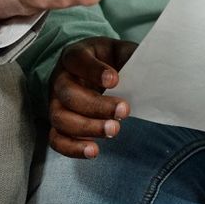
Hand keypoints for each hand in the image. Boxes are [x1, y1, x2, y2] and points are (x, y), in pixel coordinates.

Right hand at [47, 36, 137, 158]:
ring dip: (87, 128)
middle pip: (68, 93)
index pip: (77, 59)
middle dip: (96, 105)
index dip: (93, 70)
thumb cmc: (111, 63)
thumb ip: (132, 57)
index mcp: (74, 56)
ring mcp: (55, 103)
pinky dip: (73, 148)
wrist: (102, 76)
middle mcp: (60, 79)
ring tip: (114, 130)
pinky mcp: (58, 124)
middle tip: (124, 110)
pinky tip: (94, 151)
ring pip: (60, 118)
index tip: (115, 80)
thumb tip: (149, 69)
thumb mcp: (121, 52)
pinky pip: (56, 139)